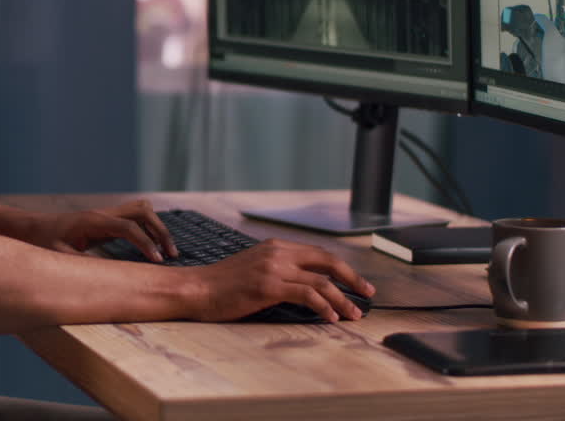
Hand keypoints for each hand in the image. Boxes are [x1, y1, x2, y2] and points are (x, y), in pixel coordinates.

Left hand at [20, 200, 177, 261]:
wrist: (32, 228)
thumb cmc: (43, 242)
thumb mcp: (60, 257)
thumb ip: (83, 266)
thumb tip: (108, 277)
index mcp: (93, 221)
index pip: (129, 227)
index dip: (146, 242)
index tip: (158, 260)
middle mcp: (103, 214)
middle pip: (143, 211)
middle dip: (160, 231)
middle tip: (172, 254)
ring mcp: (106, 214)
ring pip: (142, 210)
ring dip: (157, 227)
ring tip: (168, 251)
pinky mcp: (106, 220)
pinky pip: (134, 218)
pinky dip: (148, 229)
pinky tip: (153, 247)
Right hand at [186, 238, 373, 322]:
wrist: (196, 289)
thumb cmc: (221, 285)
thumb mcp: (253, 269)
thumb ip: (277, 270)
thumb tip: (304, 285)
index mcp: (275, 247)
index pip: (318, 253)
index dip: (341, 268)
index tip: (356, 283)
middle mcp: (277, 253)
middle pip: (327, 261)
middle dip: (352, 279)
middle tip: (368, 294)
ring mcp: (273, 268)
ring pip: (321, 280)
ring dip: (343, 299)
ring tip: (354, 315)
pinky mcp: (268, 286)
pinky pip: (307, 294)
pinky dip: (324, 306)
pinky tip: (331, 317)